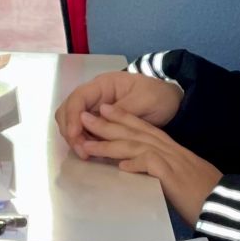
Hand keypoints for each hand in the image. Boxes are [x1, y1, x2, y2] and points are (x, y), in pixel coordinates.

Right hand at [54, 71, 182, 156]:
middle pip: (68, 111)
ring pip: (73, 124)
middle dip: (70, 131)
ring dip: (75, 139)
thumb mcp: (145, 99)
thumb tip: (98, 116)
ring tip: (86, 155)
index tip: (74, 135)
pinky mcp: (100, 124)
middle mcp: (94, 97)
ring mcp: (95, 111)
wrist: (171, 102)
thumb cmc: (158, 96)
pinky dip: (84, 143)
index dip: (72, 116)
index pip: (78, 98)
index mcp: (103, 85)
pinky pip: (85, 134)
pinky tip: (92, 154)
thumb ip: (122, 109)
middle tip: (82, 150)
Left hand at [76, 102, 222, 224]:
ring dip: (111, 145)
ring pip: (137, 146)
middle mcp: (171, 150)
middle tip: (86, 116)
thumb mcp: (181, 177)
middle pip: (135, 132)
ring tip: (88, 144)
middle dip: (108, 124)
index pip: (145, 128)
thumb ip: (162, 169)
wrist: (227, 206)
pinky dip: (136, 164)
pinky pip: (152, 165)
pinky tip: (120, 167)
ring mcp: (173, 162)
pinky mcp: (175, 177)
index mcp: (173, 149)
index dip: (124, 117)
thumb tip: (142, 170)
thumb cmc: (205, 195)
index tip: (106, 109)